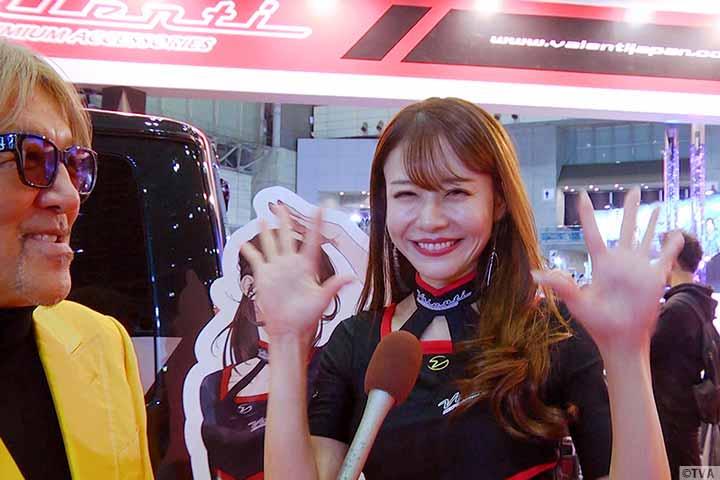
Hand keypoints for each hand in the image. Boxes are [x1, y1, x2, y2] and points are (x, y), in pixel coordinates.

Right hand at [240, 206, 352, 344]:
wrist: (288, 330)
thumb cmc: (306, 318)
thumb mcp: (322, 300)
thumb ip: (334, 286)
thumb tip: (351, 277)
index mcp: (307, 265)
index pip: (312, 239)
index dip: (317, 222)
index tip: (321, 207)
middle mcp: (291, 263)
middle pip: (287, 236)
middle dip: (285, 220)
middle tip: (283, 205)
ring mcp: (277, 268)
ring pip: (271, 243)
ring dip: (266, 231)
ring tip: (263, 217)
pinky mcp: (264, 276)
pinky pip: (256, 259)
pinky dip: (249, 251)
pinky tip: (244, 243)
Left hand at [532, 187, 683, 356]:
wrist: (620, 339)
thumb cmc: (597, 322)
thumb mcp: (577, 302)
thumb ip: (560, 285)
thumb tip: (534, 274)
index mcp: (601, 263)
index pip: (593, 232)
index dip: (588, 214)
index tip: (582, 195)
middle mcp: (621, 261)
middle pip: (626, 228)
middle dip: (630, 209)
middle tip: (634, 189)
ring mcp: (639, 268)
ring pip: (646, 237)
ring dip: (651, 222)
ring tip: (655, 205)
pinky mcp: (655, 277)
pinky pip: (666, 256)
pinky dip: (672, 245)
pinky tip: (676, 233)